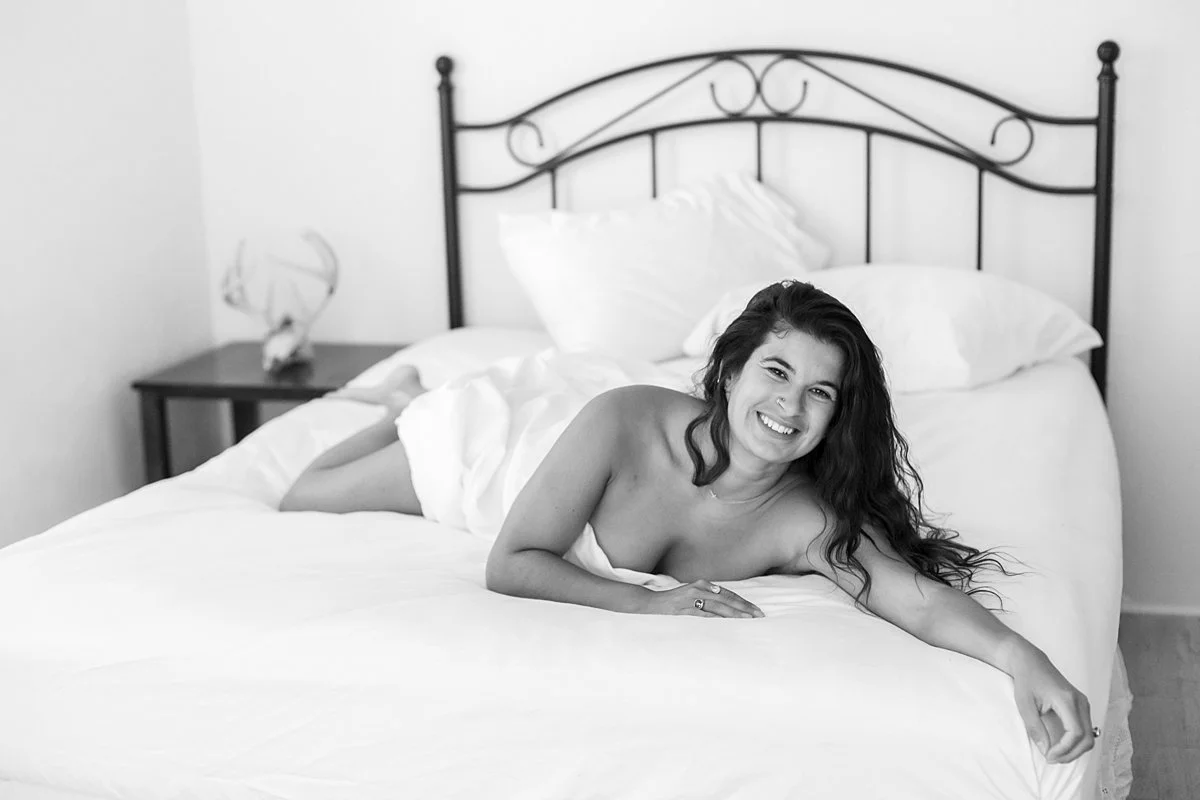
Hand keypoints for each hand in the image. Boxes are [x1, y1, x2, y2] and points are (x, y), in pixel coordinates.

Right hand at [636, 580, 764, 617]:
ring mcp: (691, 599)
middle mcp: (698, 589)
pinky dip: (716, 619)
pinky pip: (703, 615)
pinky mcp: (684, 610)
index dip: (743, 602)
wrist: (649, 603)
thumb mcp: (692, 595)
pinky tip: (727, 624)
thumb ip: (708, 598)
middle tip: (759, 616)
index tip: (756, 610)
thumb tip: (726, 604)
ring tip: (748, 620)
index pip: (728, 594)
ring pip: (718, 607)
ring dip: (734, 614)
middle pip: (727, 599)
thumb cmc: (673, 602)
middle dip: (744, 608)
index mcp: (702, 585)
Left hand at [1007, 642, 1094, 763]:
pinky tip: (1061, 745)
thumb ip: (1035, 728)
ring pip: (1089, 736)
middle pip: (1088, 738)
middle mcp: (1080, 701)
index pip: (1076, 733)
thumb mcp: (1025, 705)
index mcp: (1067, 699)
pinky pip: (1085, 729)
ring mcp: (1083, 703)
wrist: (1031, 662)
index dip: (1064, 749)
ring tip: (1055, 754)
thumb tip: (1046, 750)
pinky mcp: (1081, 705)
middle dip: (1071, 753)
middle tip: (1052, 759)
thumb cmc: (1026, 680)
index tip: (1048, 756)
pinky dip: (1076, 741)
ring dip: (1075, 749)